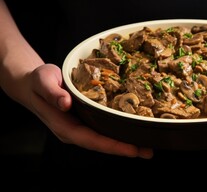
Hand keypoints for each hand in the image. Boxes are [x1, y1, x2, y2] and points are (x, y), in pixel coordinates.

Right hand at [27, 64, 152, 158]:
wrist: (32, 84)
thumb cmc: (37, 81)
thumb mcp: (43, 81)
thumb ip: (52, 92)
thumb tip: (65, 103)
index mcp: (64, 126)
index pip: (91, 140)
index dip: (112, 146)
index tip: (132, 150)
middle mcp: (74, 131)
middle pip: (102, 144)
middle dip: (125, 149)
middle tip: (148, 151)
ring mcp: (80, 128)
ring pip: (104, 139)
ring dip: (125, 143)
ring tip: (147, 146)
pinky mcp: (85, 121)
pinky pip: (103, 129)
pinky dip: (118, 133)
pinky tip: (132, 131)